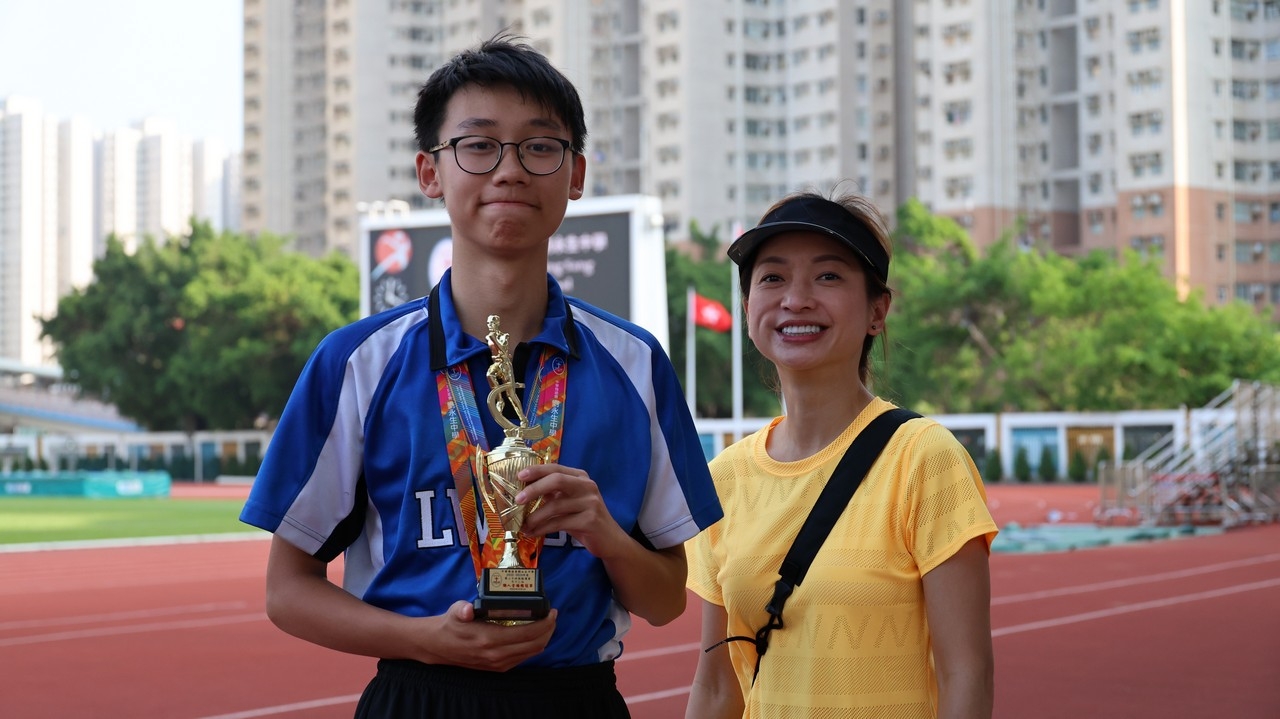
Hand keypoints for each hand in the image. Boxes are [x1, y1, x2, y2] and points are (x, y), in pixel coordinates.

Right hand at [418, 600, 556, 671]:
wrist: (438, 646)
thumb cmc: (450, 624)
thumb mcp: (455, 611)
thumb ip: (463, 609)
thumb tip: (468, 609)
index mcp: (489, 639)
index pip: (527, 633)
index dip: (545, 623)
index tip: (552, 611)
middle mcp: (496, 655)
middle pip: (535, 644)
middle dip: (549, 630)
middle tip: (552, 616)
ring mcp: (498, 664)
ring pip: (531, 653)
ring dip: (543, 638)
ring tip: (547, 624)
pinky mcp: (497, 668)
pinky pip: (523, 658)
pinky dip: (533, 647)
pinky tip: (534, 636)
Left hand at [515, 463, 627, 558]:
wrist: (610, 540)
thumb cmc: (585, 518)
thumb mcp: (570, 502)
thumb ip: (553, 494)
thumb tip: (523, 492)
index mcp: (580, 477)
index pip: (556, 468)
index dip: (537, 470)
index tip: (519, 476)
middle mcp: (587, 486)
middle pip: (557, 480)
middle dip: (534, 489)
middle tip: (518, 500)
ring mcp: (590, 503)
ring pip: (556, 505)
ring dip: (535, 516)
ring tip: (522, 524)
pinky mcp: (590, 520)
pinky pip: (559, 523)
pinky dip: (542, 528)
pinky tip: (533, 533)